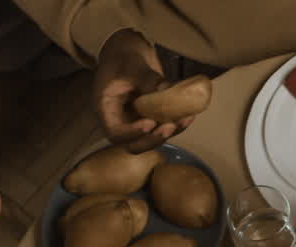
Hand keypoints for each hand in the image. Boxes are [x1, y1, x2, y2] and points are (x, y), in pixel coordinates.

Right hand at [94, 30, 192, 152]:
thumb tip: (167, 90)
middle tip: (169, 127)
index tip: (149, 123)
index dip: (132, 134)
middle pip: (134, 144)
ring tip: (183, 120)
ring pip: (151, 139)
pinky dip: (176, 125)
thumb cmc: (124, 57)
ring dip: (169, 134)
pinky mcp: (151, 119)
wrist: (129, 53)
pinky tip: (189, 116)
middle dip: (153, 140)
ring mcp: (136, 122)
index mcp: (107, 109)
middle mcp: (120, 120)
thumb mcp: (133, 66)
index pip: (115, 133)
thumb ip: (147, 80)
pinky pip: (163, 129)